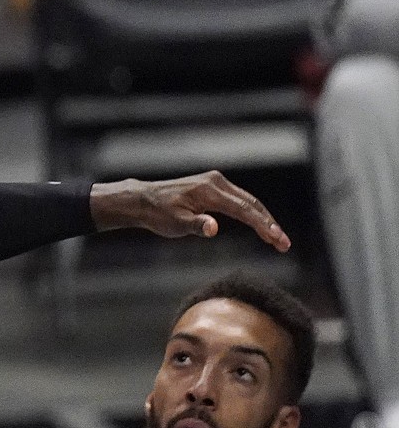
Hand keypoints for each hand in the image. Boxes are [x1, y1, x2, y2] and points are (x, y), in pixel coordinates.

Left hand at [90, 170, 290, 249]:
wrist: (144, 200)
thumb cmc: (158, 214)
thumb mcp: (175, 223)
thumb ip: (196, 225)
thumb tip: (213, 228)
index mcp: (210, 190)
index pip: (244, 209)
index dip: (263, 226)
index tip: (277, 239)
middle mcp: (217, 182)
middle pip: (252, 204)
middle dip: (270, 224)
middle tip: (284, 245)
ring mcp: (216, 182)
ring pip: (248, 201)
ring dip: (264, 219)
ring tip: (277, 240)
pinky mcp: (214, 187)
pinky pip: (239, 200)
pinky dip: (252, 214)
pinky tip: (261, 227)